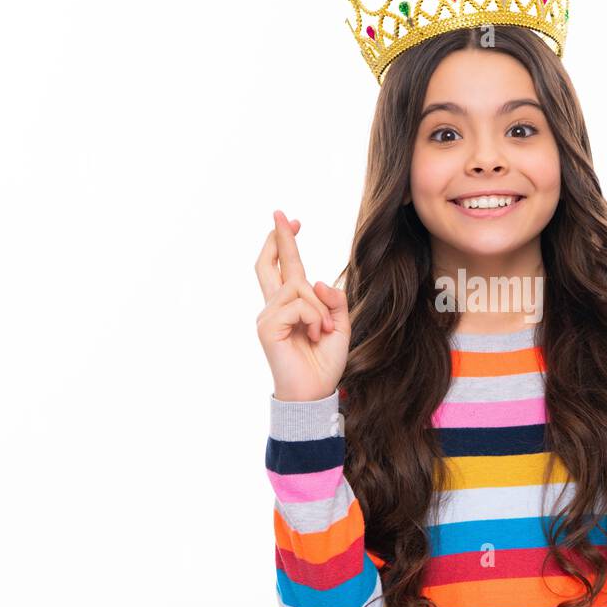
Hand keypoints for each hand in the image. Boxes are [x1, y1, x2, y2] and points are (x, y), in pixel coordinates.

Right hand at [255, 209, 350, 401]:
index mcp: (290, 307)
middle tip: (281, 214)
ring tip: (321, 332)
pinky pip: (299, 304)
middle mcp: (274, 307)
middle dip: (280, 238)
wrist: (314, 393)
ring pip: (299, 287)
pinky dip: (314, 317)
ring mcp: (268, 315)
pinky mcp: (267, 325)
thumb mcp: (339, 326)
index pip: (284, 269)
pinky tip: (314, 335)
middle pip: (271, 265)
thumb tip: (318, 281)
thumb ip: (334, 301)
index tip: (292, 222)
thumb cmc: (323, 363)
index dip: (285, 244)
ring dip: (320, 308)